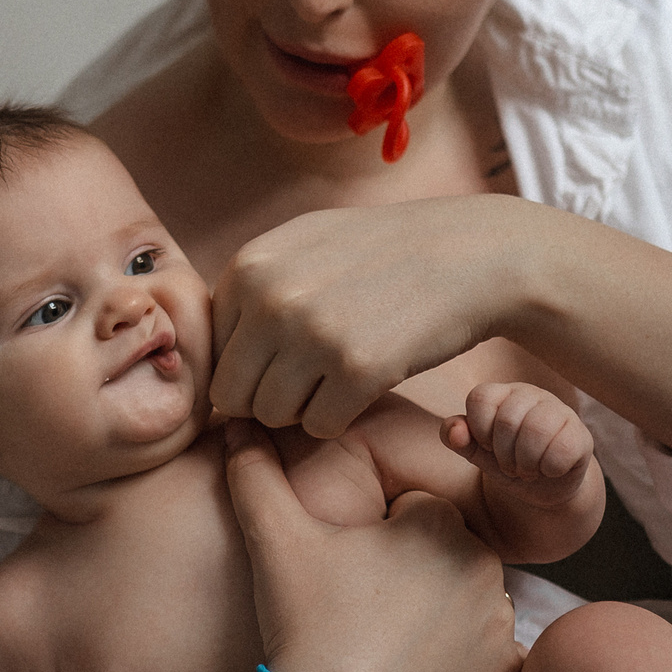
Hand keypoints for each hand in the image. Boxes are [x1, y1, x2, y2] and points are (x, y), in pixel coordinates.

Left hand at [211, 197, 539, 438]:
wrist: (468, 256)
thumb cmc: (382, 254)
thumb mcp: (304, 244)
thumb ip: (250, 287)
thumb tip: (202, 348)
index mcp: (250, 267)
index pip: (211, 353)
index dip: (245, 367)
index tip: (283, 360)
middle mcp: (272, 299)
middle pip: (231, 394)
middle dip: (264, 397)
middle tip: (308, 381)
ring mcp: (313, 335)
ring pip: (271, 416)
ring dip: (302, 409)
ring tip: (336, 378)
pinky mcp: (357, 370)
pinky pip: (320, 426)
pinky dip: (339, 417)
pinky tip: (363, 386)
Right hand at [223, 420, 520, 671]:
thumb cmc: (307, 625)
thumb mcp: (274, 539)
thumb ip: (256, 472)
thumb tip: (236, 422)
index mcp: (439, 522)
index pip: (413, 512)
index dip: (377, 539)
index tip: (350, 571)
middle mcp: (485, 563)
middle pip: (443, 554)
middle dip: (412, 572)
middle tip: (362, 609)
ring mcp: (498, 622)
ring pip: (466, 602)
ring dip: (438, 614)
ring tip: (384, 643)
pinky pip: (487, 656)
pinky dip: (461, 665)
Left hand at [442, 381, 594, 509]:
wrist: (546, 487)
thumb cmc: (509, 462)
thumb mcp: (479, 455)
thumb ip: (458, 440)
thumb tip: (454, 430)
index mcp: (503, 393)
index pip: (480, 397)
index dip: (480, 430)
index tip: (488, 447)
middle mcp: (531, 394)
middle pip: (508, 419)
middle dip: (504, 454)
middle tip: (511, 466)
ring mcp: (559, 410)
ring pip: (536, 430)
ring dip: (526, 463)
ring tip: (528, 470)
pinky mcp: (581, 433)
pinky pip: (562, 449)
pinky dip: (550, 469)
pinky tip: (550, 469)